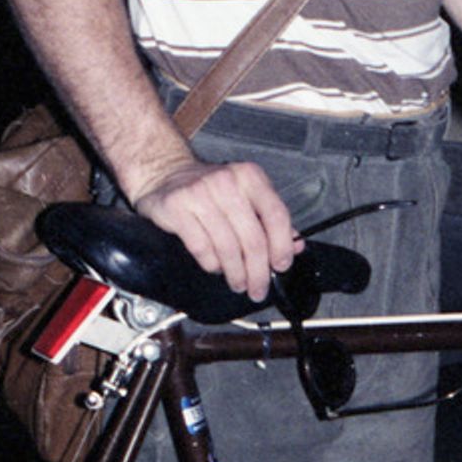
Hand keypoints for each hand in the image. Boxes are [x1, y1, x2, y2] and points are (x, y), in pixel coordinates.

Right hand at [130, 156, 299, 301]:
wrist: (165, 173)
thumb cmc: (209, 189)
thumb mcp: (245, 194)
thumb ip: (270, 218)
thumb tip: (296, 246)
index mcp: (249, 176)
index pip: (276, 215)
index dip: (282, 246)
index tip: (281, 266)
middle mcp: (227, 181)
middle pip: (253, 239)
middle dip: (258, 271)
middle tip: (258, 288)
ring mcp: (200, 193)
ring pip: (228, 248)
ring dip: (236, 273)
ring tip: (238, 283)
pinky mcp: (177, 208)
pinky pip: (202, 249)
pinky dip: (212, 264)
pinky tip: (216, 267)